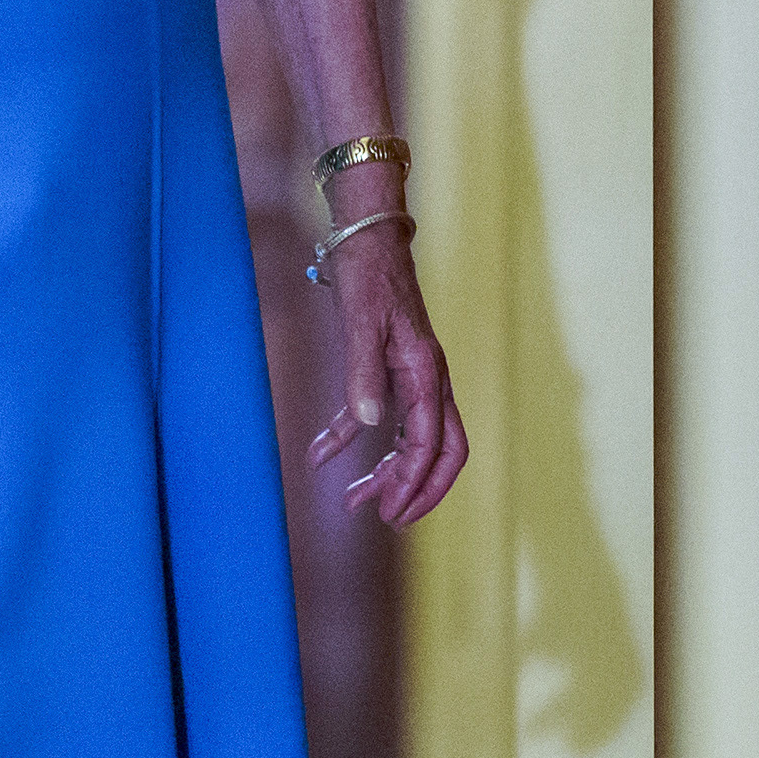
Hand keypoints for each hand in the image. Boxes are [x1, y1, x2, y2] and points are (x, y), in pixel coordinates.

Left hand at [307, 214, 466, 524]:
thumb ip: (362, 375)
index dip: (414, 483)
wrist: (367, 240)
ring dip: (386, 472)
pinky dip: (351, 439)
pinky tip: (321, 455)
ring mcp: (411, 378)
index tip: (388, 512)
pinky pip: (376, 417)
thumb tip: (368, 427)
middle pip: (437, 452)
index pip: (433, 444)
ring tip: (353, 500)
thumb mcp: (360, 324)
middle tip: (383, 518)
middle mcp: (428, 381)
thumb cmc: (368, 277)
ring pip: (410, 440)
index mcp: (428, 373)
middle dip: (415, 489)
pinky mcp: (389, 371)